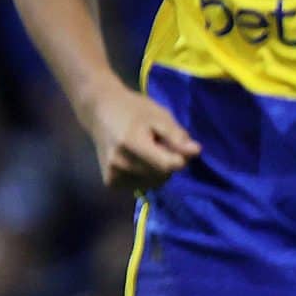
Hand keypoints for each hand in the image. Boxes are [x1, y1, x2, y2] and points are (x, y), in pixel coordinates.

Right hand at [81, 84, 199, 190]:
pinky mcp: (110, 183)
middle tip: (158, 143)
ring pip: (154, 183)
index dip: (180, 157)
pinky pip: (142, 185)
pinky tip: (139, 160)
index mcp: (131, 144)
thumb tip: (196, 152)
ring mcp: (113, 175)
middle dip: (169, 162)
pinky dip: (147, 175)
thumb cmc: (134, 110)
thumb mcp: (160, 116)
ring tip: (147, 150)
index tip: (177, 144)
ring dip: (159, 170)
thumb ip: (177, 136)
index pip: (167, 165)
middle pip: (163, 175)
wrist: (100, 112)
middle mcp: (119, 163)